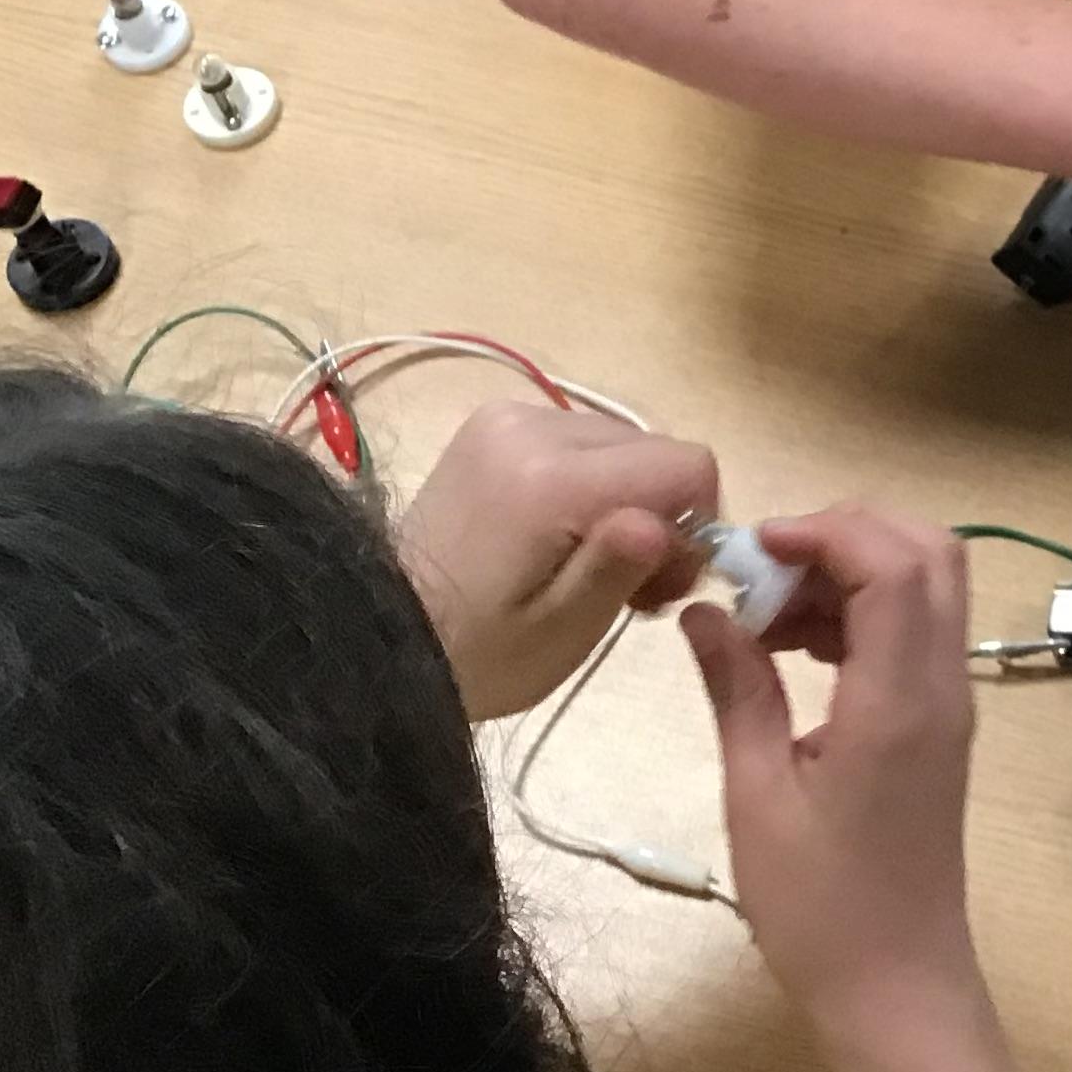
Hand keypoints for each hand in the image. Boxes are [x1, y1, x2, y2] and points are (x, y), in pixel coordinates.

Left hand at [398, 401, 713, 719]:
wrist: (378, 639)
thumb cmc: (479, 654)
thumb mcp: (560, 632)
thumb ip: (619, 568)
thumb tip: (667, 522)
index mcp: (552, 477)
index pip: (686, 465)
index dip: (693, 525)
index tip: (660, 583)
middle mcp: (532, 425)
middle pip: (655, 451)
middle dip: (658, 514)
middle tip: (627, 585)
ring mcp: (508, 417)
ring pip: (623, 443)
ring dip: (624, 498)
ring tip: (586, 561)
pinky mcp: (494, 424)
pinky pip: (580, 440)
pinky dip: (588, 483)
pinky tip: (558, 532)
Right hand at [679, 505, 981, 1031]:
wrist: (897, 986)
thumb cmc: (818, 907)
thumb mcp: (756, 796)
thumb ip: (738, 691)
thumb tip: (708, 612)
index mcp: (900, 700)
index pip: (893, 563)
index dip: (826, 530)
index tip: (752, 547)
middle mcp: (943, 687)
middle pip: (931, 553)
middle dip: (847, 533)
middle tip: (764, 569)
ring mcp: (951, 705)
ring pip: (929, 587)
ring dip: (854, 572)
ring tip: (766, 616)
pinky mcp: (941, 725)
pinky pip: (917, 632)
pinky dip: (864, 613)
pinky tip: (795, 649)